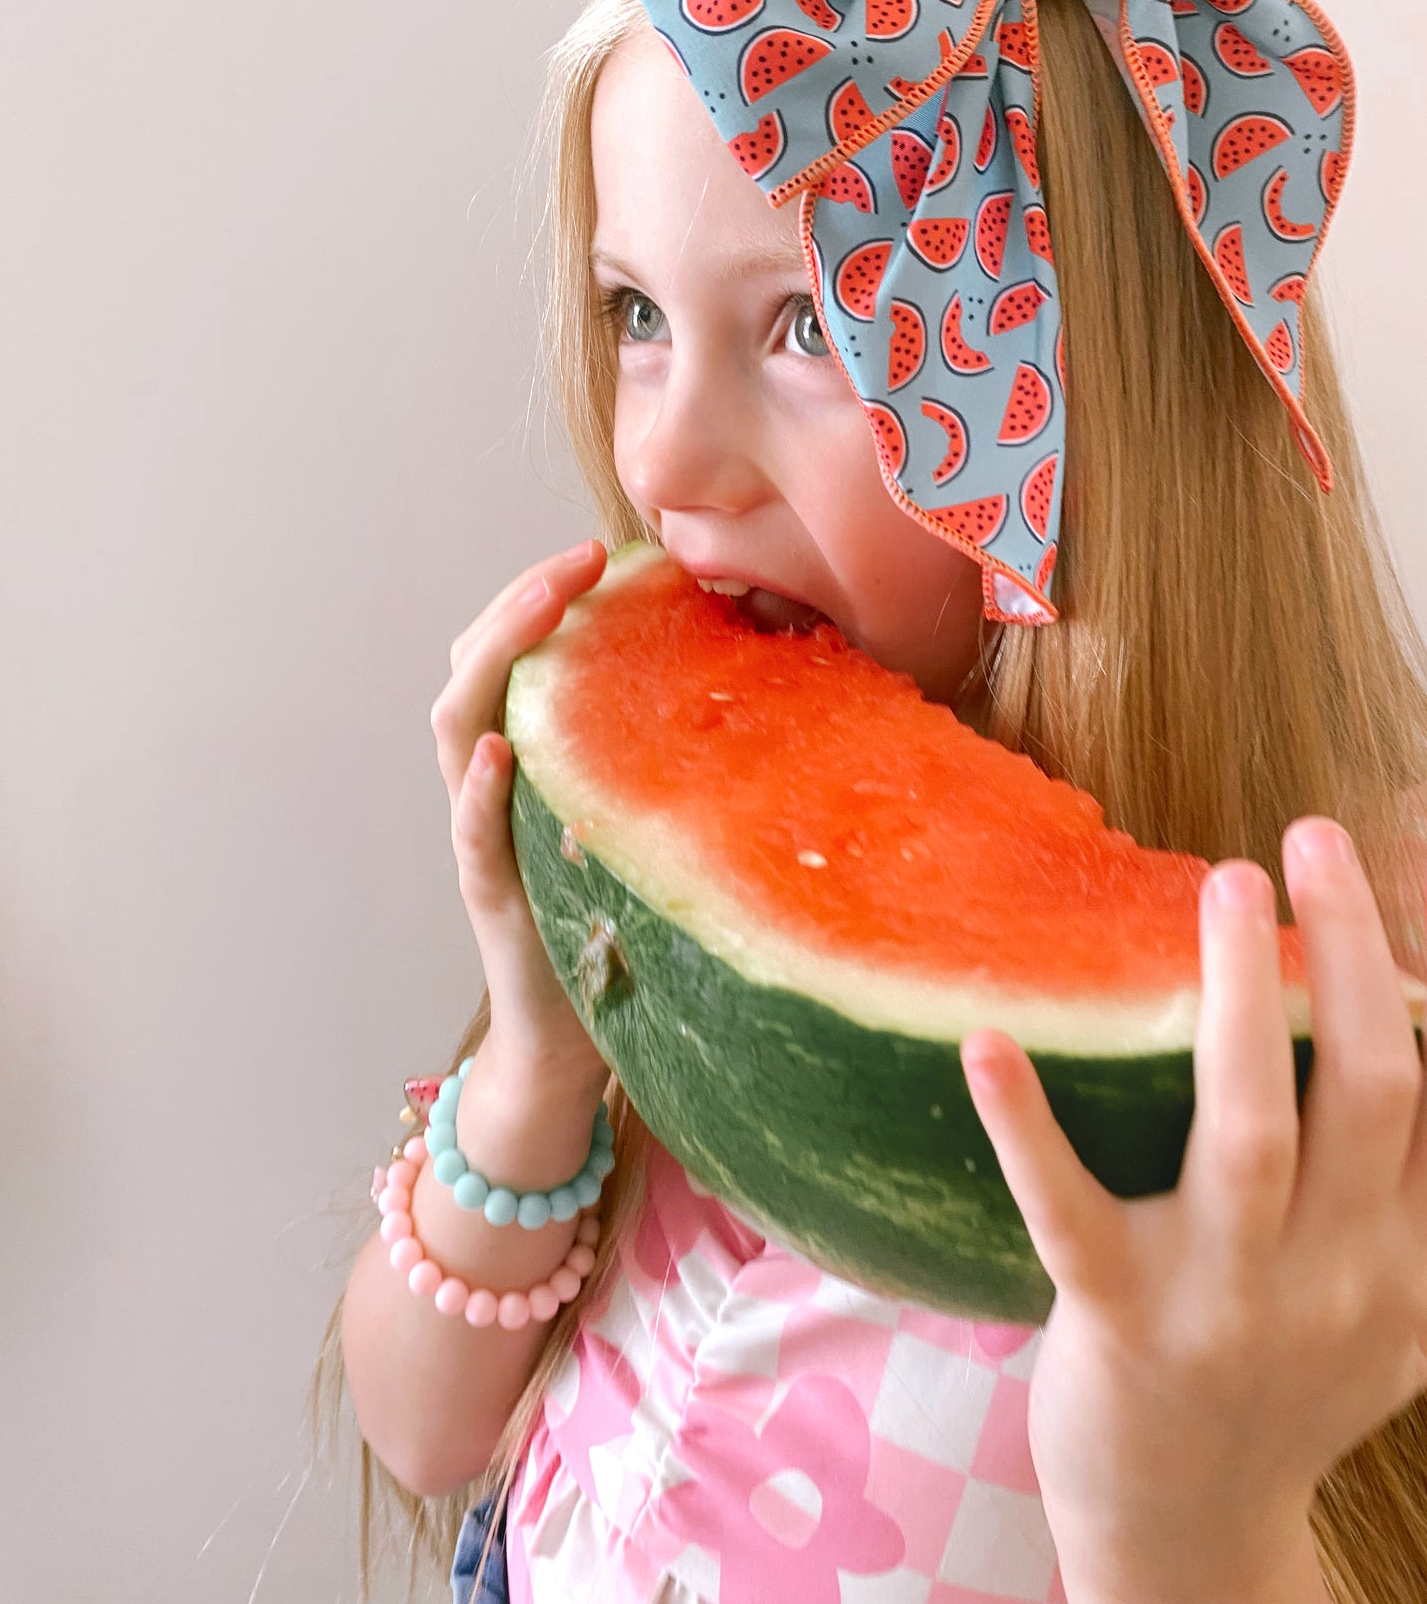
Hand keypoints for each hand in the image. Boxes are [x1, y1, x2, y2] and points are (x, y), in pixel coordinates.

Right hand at [429, 538, 611, 1084]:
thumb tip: (747, 681)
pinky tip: (502, 749)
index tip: (598, 551)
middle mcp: (489, 791)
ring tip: (544, 605)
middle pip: (472, 673)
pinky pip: (474, 833)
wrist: (572, 1046)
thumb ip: (656, 761)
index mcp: (526, 767)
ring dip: (496, 658)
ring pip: (458, 730)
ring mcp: (483, 840)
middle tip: (580, 556)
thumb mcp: (639, 824)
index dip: (540, 596)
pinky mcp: (492, 897)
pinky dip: (480, 788)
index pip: (509, 659)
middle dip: (519, 604)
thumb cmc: (619, 928)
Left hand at [960, 817, 1426, 1602]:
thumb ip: (1401, 1191)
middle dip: (1351, 951)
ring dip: (1242, 998)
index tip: (1395, 865)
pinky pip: (1068, 1208)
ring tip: (1226, 886)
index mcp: (1405, 1261)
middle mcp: (1336, 1277)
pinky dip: (1026, 1123)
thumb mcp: (1381, 1306)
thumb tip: (1406, 1029)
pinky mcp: (1117, 1319)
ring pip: (1249, 1127)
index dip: (1417, 977)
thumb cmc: (1277, 1389)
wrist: (1191, 1539)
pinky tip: (988, 1042)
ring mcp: (1225, 1300)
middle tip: (1310, 839)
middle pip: (1371, 1086)